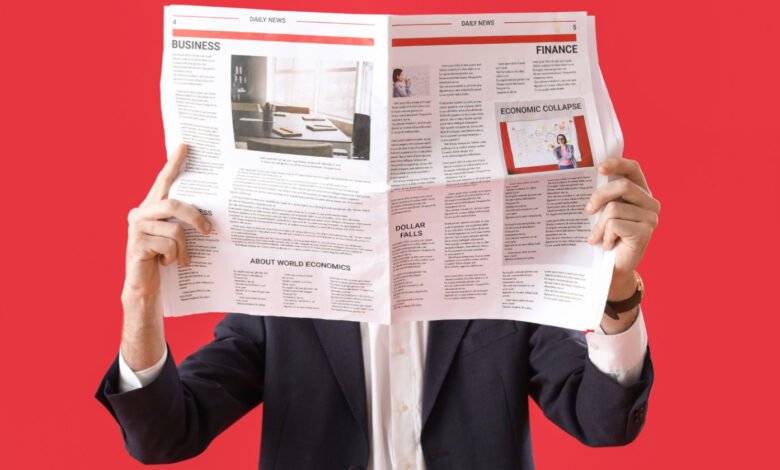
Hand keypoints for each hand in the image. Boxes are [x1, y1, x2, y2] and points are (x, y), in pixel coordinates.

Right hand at [123, 144, 211, 300]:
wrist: (145, 285)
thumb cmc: (163, 258)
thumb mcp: (173, 236)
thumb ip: (181, 220)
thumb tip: (207, 213)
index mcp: (150, 207)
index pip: (163, 181)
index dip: (173, 163)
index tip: (185, 146)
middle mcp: (140, 213)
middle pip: (174, 205)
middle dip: (196, 217)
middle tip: (209, 231)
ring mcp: (136, 228)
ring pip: (175, 229)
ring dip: (185, 247)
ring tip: (183, 258)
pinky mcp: (136, 244)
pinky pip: (168, 245)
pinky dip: (174, 257)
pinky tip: (167, 263)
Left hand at [584, 158, 659, 330]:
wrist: (612, 269)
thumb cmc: (606, 237)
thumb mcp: (604, 213)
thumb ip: (604, 197)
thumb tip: (583, 178)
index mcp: (641, 193)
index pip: (634, 168)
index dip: (618, 163)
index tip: (599, 168)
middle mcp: (650, 203)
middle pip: (622, 186)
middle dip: (599, 196)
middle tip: (587, 211)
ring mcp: (651, 218)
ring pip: (615, 208)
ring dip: (599, 226)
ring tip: (596, 238)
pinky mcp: (646, 232)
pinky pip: (616, 224)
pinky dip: (605, 236)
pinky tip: (607, 245)